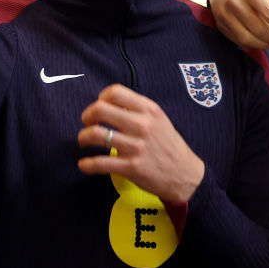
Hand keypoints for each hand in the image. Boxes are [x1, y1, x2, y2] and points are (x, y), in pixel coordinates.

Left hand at [77, 84, 203, 202]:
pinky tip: (84, 164)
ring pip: (95, 134)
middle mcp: (142, 125)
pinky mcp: (131, 167)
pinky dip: (86, 164)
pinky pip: (100, 163)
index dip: (100, 98)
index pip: (115, 92)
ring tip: (83, 142)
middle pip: (100, 110)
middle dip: (87, 116)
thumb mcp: (160, 120)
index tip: (99, 107)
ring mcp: (136, 147)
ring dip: (83, 138)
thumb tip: (111, 105)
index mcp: (149, 110)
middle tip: (87, 123)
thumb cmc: (169, 146)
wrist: (185, 175)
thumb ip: (138, 110)